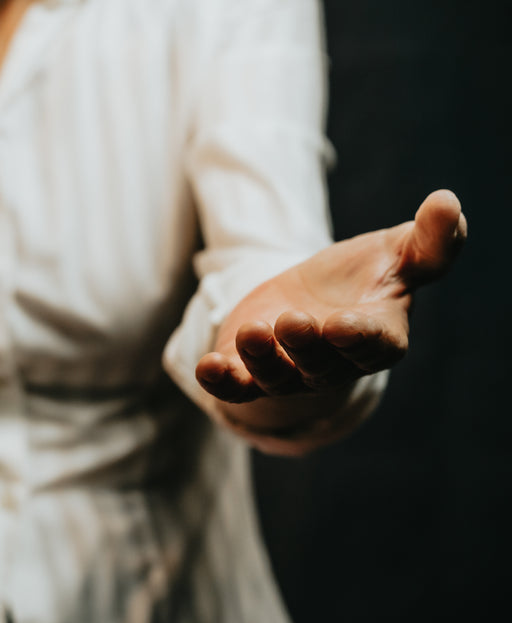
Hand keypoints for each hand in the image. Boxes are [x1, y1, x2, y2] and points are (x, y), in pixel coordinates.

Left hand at [196, 190, 466, 404]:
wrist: (310, 298)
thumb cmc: (362, 277)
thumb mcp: (396, 252)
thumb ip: (428, 240)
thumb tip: (448, 202)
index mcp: (377, 337)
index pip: (374, 344)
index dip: (359, 338)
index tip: (341, 324)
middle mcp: (333, 363)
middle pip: (320, 363)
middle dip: (305, 345)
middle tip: (293, 321)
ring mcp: (291, 372)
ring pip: (277, 377)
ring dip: (263, 359)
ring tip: (252, 331)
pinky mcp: (250, 371)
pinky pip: (236, 387)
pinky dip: (221, 382)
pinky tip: (207, 367)